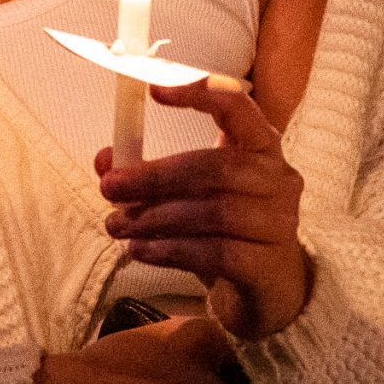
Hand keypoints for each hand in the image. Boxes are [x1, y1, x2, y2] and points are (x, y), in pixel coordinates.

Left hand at [98, 79, 310, 339]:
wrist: (268, 291)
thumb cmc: (227, 231)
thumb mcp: (188, 196)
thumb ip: (149, 175)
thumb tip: (104, 161)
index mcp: (260, 147)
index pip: (239, 107)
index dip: (201, 95)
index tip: (154, 92)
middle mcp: (278, 179)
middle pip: (215, 167)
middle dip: (154, 176)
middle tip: (109, 188)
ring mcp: (279, 224)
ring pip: (212, 212)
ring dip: (155, 217)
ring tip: (117, 225)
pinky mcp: (268, 265)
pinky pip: (214, 252)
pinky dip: (170, 250)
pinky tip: (141, 250)